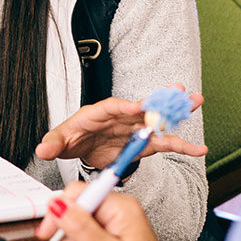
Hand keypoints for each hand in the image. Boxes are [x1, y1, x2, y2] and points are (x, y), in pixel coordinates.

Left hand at [35, 84, 206, 168]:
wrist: (79, 148)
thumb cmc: (70, 138)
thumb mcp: (58, 141)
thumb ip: (52, 144)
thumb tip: (42, 150)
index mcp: (97, 113)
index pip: (112, 107)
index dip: (124, 106)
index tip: (137, 107)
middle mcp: (120, 117)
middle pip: (141, 106)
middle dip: (159, 99)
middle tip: (179, 91)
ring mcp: (133, 129)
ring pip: (157, 120)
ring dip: (176, 113)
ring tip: (196, 103)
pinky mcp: (142, 144)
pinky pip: (163, 144)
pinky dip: (181, 146)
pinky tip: (198, 149)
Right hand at [35, 182, 199, 240]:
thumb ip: (79, 226)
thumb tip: (57, 203)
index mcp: (121, 206)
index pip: (79, 192)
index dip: (59, 210)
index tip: (49, 229)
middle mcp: (119, 210)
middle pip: (78, 208)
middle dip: (67, 231)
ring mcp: (117, 223)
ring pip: (80, 223)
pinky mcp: (113, 236)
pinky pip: (88, 234)